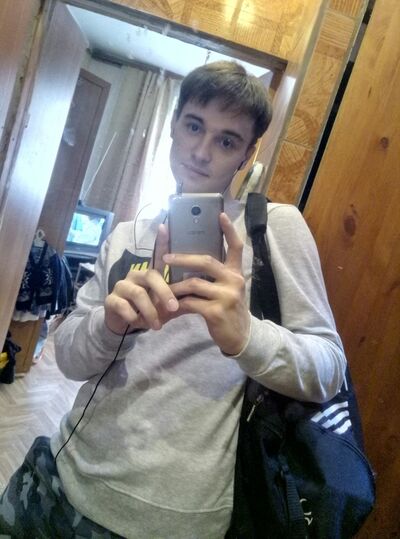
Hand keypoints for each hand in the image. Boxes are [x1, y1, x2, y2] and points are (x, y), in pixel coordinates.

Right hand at [104, 224, 178, 334]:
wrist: (123, 325)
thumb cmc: (148, 311)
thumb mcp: (163, 305)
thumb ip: (176, 297)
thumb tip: (197, 293)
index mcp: (150, 274)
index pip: (156, 255)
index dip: (161, 241)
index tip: (165, 226)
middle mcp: (135, 275)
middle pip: (151, 276)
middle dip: (164, 292)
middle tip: (173, 308)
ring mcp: (121, 286)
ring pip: (138, 294)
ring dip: (150, 311)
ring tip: (157, 325)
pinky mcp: (111, 299)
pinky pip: (123, 306)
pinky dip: (134, 317)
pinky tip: (138, 324)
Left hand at [163, 213, 249, 354]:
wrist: (241, 337)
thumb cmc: (229, 310)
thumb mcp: (227, 290)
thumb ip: (214, 276)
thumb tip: (187, 263)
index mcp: (235, 273)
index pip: (236, 247)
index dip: (229, 230)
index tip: (220, 214)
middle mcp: (234, 281)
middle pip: (206, 261)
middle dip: (182, 258)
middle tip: (165, 257)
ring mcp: (227, 296)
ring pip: (193, 283)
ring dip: (175, 286)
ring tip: (163, 288)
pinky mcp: (217, 312)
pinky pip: (190, 302)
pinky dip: (178, 304)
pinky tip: (171, 306)